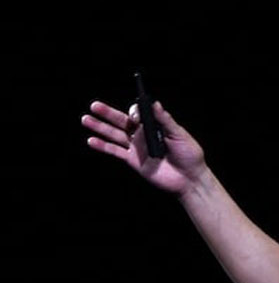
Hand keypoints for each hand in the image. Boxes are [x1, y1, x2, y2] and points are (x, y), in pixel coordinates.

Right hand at [81, 100, 207, 195]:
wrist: (189, 179)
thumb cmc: (189, 155)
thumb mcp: (179, 135)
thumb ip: (165, 120)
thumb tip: (155, 103)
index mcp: (155, 125)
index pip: (138, 113)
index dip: (134, 112)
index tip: (135, 117)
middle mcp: (143, 134)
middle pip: (122, 121)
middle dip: (108, 113)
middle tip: (94, 105)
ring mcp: (137, 147)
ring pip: (115, 134)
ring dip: (100, 127)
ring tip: (85, 119)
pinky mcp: (133, 160)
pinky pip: (115, 152)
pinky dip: (103, 146)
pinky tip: (91, 140)